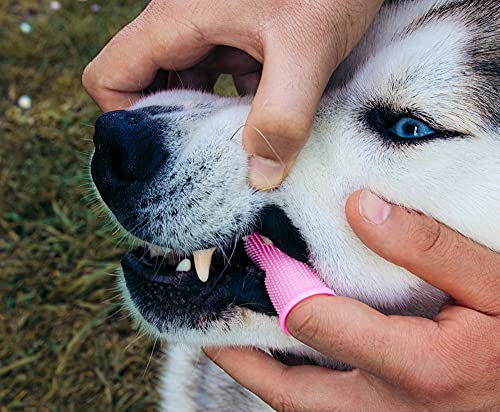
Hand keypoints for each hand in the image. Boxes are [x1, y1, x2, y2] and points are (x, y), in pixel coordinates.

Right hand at [82, 0, 382, 189]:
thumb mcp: (306, 49)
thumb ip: (281, 118)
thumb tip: (259, 177)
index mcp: (178, 19)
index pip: (111, 75)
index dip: (127, 120)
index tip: (170, 151)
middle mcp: (187, 25)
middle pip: (149, 87)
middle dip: (178, 129)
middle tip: (214, 160)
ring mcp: (216, 31)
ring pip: (191, 88)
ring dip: (214, 122)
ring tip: (244, 147)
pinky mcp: (243, 38)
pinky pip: (224, 81)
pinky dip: (241, 107)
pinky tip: (271, 122)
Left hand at [204, 190, 499, 411]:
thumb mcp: (499, 280)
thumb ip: (427, 245)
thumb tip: (357, 208)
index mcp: (420, 368)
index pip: (315, 323)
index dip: (281, 284)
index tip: (259, 251)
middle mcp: (397, 409)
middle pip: (289, 390)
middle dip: (240, 357)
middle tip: (205, 322)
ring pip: (308, 401)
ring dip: (267, 368)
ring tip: (237, 332)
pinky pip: (336, 401)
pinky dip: (306, 373)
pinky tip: (300, 342)